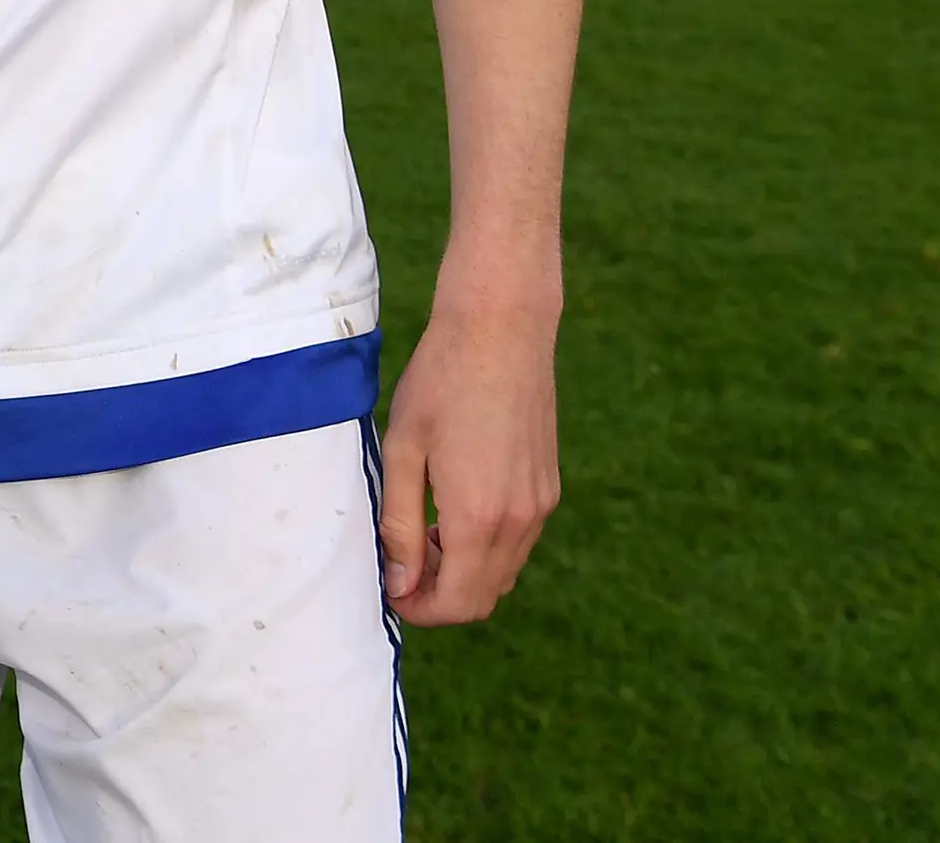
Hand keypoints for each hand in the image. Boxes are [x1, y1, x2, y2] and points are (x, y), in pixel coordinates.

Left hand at [379, 292, 560, 624]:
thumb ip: (399, 525)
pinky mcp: (549, 488)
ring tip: (423, 529)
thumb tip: (399, 584)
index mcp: (478, 516)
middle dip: (439, 596)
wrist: (501, 330)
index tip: (390, 588)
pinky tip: (454, 508)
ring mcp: (540, 505)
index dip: (419, 609)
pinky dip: (486, 547)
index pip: (457, 603)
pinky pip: (519, 543)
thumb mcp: (403, 451)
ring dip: (463, 572)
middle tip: (401, 562)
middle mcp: (519, 521)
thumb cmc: (441, 382)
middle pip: (483, 598)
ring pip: (503, 574)